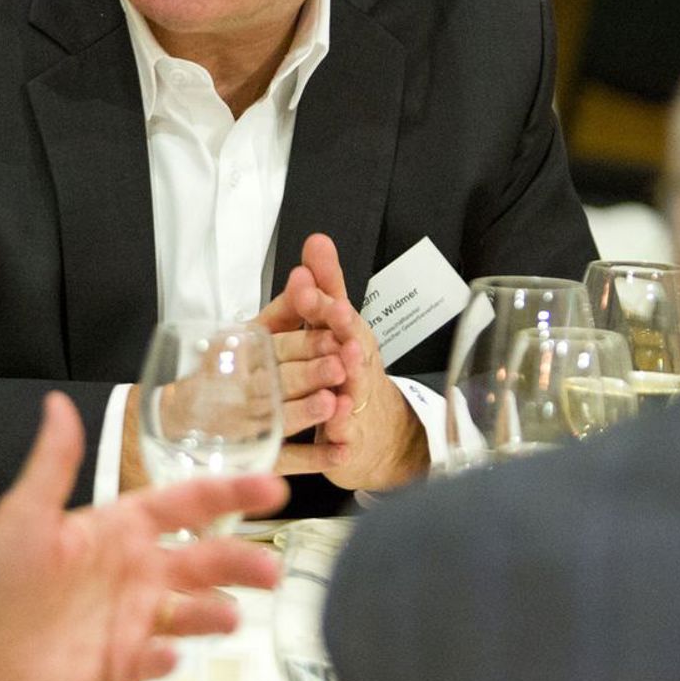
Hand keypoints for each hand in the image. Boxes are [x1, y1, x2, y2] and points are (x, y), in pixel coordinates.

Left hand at [0, 392, 285, 680]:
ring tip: (229, 617)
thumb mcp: (23, 513)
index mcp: (118, 528)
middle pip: (203, 561)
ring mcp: (132, 620)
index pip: (184, 505)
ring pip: (192, 613)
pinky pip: (156, 660)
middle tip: (271, 568)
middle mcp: (135, 571)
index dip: (226, 494)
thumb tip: (58, 401)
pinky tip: (164, 655)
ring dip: (215, 613)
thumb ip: (54, 463)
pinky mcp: (122, 666)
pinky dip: (167, 658)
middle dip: (239, 561)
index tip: (270, 487)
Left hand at [272, 234, 427, 490]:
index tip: (302, 284)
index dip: (321, 298)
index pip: (337, 312)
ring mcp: (359, 404)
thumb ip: (326, 284)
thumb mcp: (336, 326)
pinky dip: (344, 441)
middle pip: (350, 348)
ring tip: (342, 379)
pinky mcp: (353, 441)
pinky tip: (337, 441)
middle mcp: (358, 366)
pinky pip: (348, 441)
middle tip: (333, 319)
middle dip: (341, 335)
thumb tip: (316, 239)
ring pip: (353, 393)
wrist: (376, 433)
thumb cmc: (348, 369)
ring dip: (349, 386)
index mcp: (349, 336)